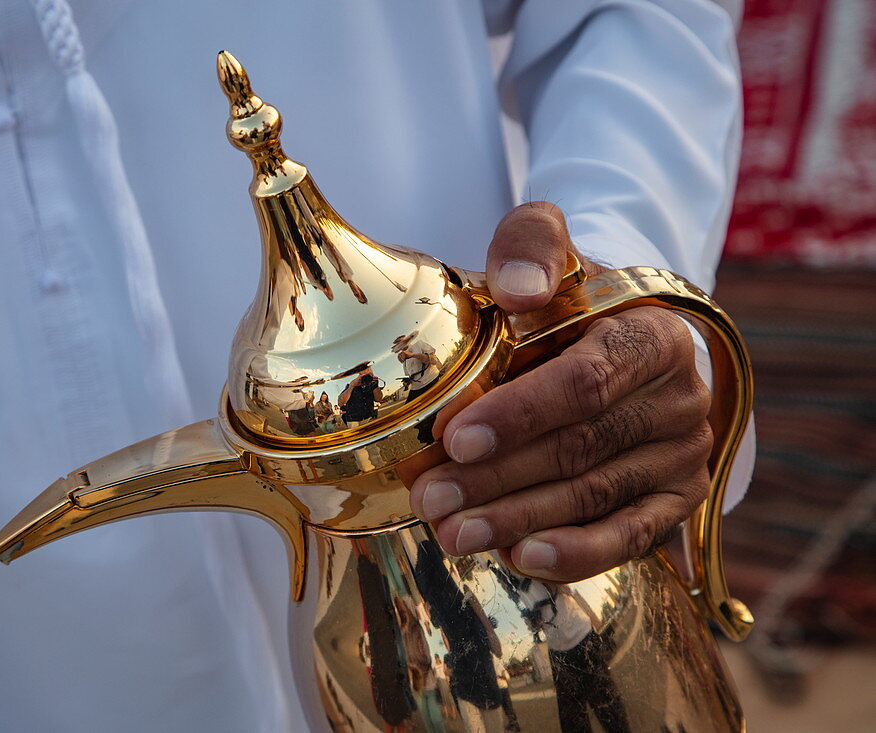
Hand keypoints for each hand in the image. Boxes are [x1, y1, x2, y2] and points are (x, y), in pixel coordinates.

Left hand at [409, 203, 712, 581]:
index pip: (586, 381)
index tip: (456, 438)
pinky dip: (576, 554)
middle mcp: (682, 397)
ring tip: (452, 533)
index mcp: (652, 335)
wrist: (609, 335)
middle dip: (499, 479)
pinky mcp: (677, 499)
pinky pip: (630, 535)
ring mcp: (684, 453)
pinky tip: (519, 559)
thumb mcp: (544, 249)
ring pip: (595, 496)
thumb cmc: (564, 298)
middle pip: (583, 448)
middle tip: (433, 500)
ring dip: (519, 520)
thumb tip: (518, 288)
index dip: (520, 414)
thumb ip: (530, 246)